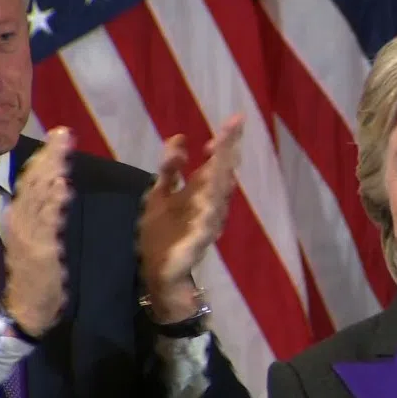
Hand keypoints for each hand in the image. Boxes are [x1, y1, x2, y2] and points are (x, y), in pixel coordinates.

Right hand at [3, 127, 72, 337]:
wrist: (28, 309)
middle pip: (34, 182)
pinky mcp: (40, 250)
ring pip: (39, 197)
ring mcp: (29, 235)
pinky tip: (63, 188)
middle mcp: (21, 221)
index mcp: (21, 216)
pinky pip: (47, 223)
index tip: (59, 135)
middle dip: (50, 157)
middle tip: (65, 135)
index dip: (45, 156)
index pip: (31, 179)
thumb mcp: (36, 238)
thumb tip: (45, 188)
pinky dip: (54, 204)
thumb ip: (41, 214)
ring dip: (52, 173)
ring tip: (63, 153)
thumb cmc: (37, 273)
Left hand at [138, 114, 243, 322]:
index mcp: (199, 190)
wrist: (163, 275)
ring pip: (220, 188)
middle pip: (222, 170)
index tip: (231, 122)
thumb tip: (179, 137)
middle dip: (227, 148)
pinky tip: (221, 181)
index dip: (223, 142)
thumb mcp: (161, 196)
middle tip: (236, 123)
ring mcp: (208, 218)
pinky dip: (215, 197)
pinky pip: (211, 212)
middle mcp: (209, 202)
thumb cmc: (164, 236)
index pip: (215, 161)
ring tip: (225, 145)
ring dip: (224, 167)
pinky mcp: (202, 234)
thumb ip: (170, 169)